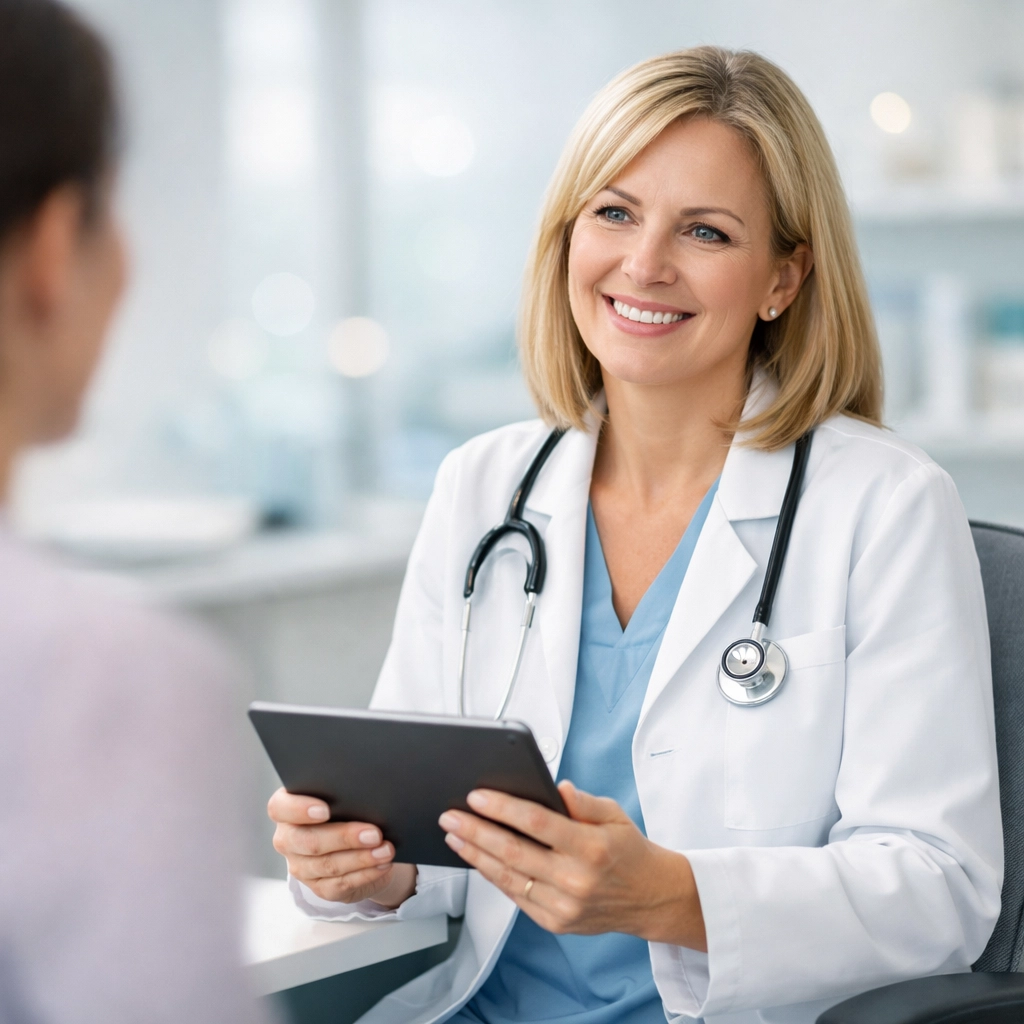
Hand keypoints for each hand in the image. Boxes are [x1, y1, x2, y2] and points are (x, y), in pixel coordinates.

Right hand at [268, 788, 416, 907]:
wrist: (352, 841)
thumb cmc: (345, 808)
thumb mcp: (340, 796)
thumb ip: (342, 792)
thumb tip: (367, 793)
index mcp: (286, 810)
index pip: (280, 808)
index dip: (299, 809)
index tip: (325, 810)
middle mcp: (288, 839)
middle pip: (309, 841)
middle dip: (344, 837)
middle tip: (374, 833)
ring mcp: (301, 867)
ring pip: (328, 865)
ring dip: (362, 858)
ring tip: (386, 850)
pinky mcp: (319, 887)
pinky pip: (341, 884)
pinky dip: (365, 874)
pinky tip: (382, 864)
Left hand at [438, 780, 705, 949]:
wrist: (650, 897)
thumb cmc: (629, 849)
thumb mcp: (614, 814)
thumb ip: (582, 801)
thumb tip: (555, 787)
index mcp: (591, 847)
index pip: (537, 823)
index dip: (502, 808)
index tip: (476, 796)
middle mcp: (575, 880)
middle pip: (513, 852)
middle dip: (475, 831)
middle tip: (450, 816)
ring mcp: (564, 905)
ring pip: (508, 877)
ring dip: (475, 855)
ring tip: (454, 836)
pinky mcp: (556, 922)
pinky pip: (515, 896)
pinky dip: (493, 876)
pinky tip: (477, 859)